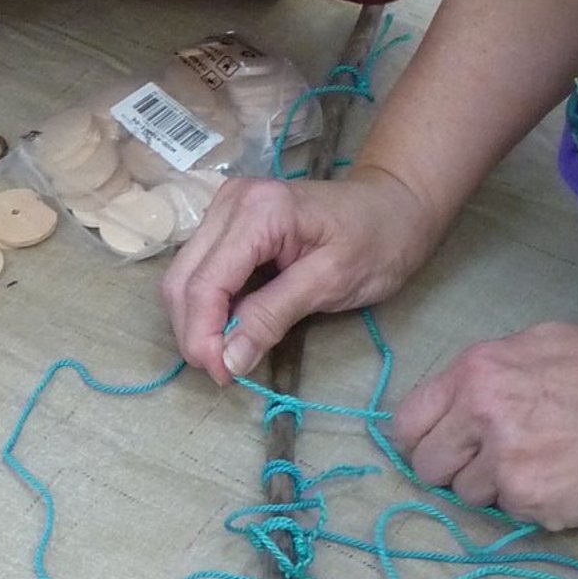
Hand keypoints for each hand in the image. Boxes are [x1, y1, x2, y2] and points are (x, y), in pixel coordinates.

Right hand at [162, 163, 440, 384]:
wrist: (395, 205)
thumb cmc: (377, 240)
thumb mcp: (331, 282)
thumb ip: (273, 316)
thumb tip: (228, 360)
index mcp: (257, 211)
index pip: (205, 283)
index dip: (203, 336)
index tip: (223, 375)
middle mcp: (229, 202)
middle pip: (182, 280)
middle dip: (195, 332)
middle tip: (224, 372)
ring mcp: (224, 209)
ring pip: (184, 277)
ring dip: (198, 322)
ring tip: (229, 355)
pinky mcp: (227, 223)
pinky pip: (202, 271)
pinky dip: (210, 306)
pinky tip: (233, 328)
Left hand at [393, 320, 577, 524]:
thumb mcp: (546, 343)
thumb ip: (491, 368)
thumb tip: (454, 398)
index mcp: (478, 370)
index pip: (407, 420)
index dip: (421, 438)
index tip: (438, 446)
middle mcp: (480, 414)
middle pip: (426, 464)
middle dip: (452, 467)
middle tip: (492, 461)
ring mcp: (503, 462)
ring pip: (466, 494)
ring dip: (493, 487)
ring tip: (540, 463)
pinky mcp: (528, 499)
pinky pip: (506, 511)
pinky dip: (528, 503)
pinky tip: (561, 478)